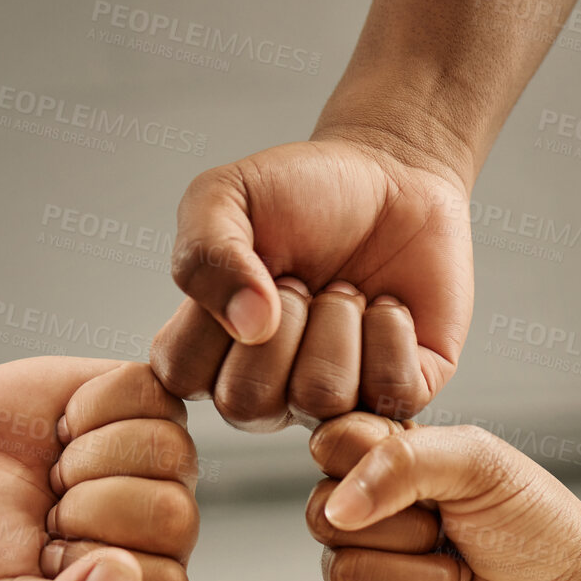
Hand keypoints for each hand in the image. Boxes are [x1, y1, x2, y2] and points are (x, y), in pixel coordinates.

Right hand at [0, 359, 197, 580]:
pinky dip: (91, 403)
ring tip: (59, 470)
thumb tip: (126, 577)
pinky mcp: (152, 404)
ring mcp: (166, 465)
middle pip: (172, 515)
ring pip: (166, 449)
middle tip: (51, 508)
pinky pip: (148, 392)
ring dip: (87, 454)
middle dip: (88, 505)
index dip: (95, 568)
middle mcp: (168, 533)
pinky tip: (67, 425)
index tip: (49, 559)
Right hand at [150, 136, 472, 428]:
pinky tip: (386, 304)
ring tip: (346, 289)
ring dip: (338, 322)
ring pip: (321, 398)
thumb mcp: (226, 196)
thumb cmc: (301, 194)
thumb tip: (248, 324)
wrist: (388, 179)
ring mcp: (332, 399)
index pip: (184, 376)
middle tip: (302, 278)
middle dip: (283, 320)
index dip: (214, 317)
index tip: (248, 268)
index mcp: (213, 353)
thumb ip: (206, 253)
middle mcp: (268, 390)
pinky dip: (391, 333)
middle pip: (249, 401)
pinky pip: (389, 394)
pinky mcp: (397, 393)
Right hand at [307, 413, 580, 580]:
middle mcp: (361, 517)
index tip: (429, 480)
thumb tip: (338, 508)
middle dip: (407, 531)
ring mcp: (363, 575)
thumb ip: (401, 461)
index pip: (328, 447)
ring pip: (343, 575)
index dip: (370, 466)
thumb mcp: (476, 462)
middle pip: (325, 518)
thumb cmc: (531, 521)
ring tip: (456, 576)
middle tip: (451, 533)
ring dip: (419, 580)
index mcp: (379, 463)